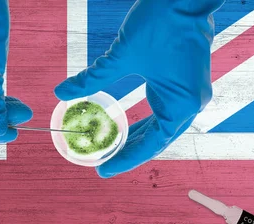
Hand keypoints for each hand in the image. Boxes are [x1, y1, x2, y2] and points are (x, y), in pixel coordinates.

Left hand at [55, 0, 223, 176]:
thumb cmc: (159, 22)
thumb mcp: (121, 56)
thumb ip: (92, 79)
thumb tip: (61, 92)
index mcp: (180, 105)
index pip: (150, 145)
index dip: (124, 160)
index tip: (102, 170)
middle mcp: (190, 105)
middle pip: (157, 140)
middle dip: (129, 152)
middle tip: (103, 163)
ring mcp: (191, 94)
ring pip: (161, 127)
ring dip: (138, 138)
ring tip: (112, 149)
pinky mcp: (187, 83)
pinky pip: (165, 112)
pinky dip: (146, 122)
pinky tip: (127, 127)